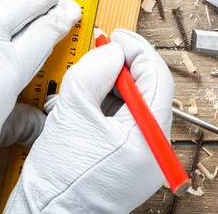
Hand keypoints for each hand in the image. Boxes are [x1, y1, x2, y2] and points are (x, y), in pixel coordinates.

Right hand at [5, 30, 174, 213]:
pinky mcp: (134, 161)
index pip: (157, 77)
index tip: (117, 37)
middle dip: (124, 68)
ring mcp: (148, 158)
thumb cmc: (60, 180)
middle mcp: (157, 150)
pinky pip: (130, 122)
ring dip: (115, 87)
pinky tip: (90, 105)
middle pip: (150, 90)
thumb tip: (111, 50)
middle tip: (100, 55)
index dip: (137, 50)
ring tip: (88, 85)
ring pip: (139, 104)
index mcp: (150, 138)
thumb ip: (94, 72)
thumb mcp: (74, 111)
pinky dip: (111, 106)